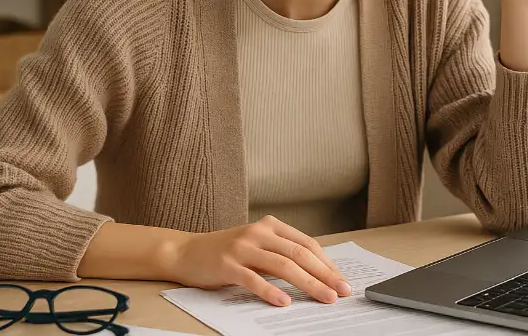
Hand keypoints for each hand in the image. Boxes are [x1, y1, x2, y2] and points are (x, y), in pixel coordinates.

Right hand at [167, 215, 350, 305]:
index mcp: (270, 225)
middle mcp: (258, 232)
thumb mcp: (257, 246)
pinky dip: (270, 291)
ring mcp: (242, 247)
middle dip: (325, 275)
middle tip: (341, 292)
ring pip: (282, 265)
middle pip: (300, 254)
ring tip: (324, 298)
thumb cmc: (226, 253)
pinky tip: (284, 303)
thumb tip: (318, 275)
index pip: (307, 244)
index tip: (342, 281)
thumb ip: (281, 254)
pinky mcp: (227, 264)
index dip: (327, 264)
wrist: (185, 252)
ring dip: (307, 284)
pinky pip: (253, 279)